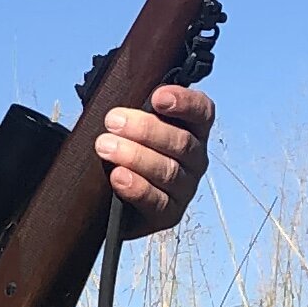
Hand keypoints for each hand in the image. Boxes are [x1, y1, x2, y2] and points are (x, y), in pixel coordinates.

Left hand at [93, 84, 213, 234]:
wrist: (113, 201)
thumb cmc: (125, 152)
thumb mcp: (130, 127)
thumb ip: (132, 110)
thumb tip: (117, 92)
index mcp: (192, 131)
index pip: (201, 112)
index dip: (184, 102)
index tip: (157, 97)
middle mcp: (195, 159)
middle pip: (181, 141)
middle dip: (145, 129)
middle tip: (113, 121)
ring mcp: (185, 188)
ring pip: (168, 171)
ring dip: (135, 156)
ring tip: (105, 147)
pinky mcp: (169, 214)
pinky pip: (157, 202)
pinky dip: (137, 188)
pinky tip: (118, 177)